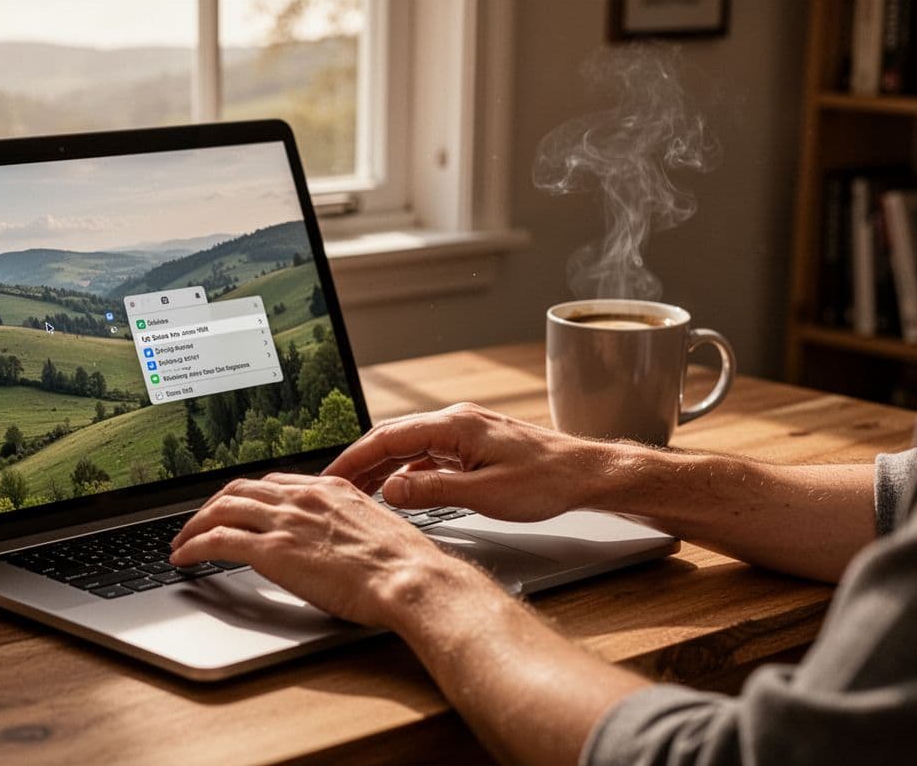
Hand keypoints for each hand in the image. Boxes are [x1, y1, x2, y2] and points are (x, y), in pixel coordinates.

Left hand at [169, 473, 483, 627]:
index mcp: (328, 487)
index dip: (245, 497)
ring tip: (181, 541)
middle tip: (198, 523)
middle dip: (212, 506)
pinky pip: (217, 540)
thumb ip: (346, 523)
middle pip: (240, 490)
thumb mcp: (373, 527)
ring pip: (221, 509)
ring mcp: (286, 520)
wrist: (409, 577)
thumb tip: (334, 538)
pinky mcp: (272, 549)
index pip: (271, 483)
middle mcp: (302, 496)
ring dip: (194, 525)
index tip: (234, 509)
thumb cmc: (402, 564)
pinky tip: (184, 557)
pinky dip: (194, 546)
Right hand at [323, 403, 609, 522]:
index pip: (388, 437)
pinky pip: (428, 455)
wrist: (586, 474)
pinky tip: (397, 490)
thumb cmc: (546, 482)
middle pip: (393, 438)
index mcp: (454, 425)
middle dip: (359, 462)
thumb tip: (390, 490)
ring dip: (382, 468)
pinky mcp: (473, 446)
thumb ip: (432, 492)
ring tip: (355, 492)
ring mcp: (464, 433)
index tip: (330, 477)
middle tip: (331, 487)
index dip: (353, 458)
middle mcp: (455, 422)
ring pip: (409, 447)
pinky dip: (407, 472)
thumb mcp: (485, 495)